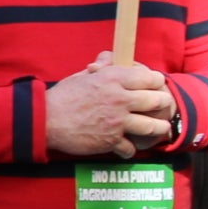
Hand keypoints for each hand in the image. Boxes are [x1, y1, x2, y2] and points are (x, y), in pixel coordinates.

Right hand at [44, 52, 175, 158]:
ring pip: (153, 126)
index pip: (151, 78)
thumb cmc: (61, 97)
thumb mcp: (82, 76)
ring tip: (155, 129)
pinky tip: (125, 146)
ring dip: (156, 128)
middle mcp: (120, 99)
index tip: (154, 87)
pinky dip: (129, 149)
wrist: (44, 120)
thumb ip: (102, 69)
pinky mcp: (111, 141)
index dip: (156, 82)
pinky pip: (132, 147)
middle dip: (163, 104)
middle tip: (160, 108)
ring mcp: (117, 121)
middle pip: (158, 101)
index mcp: (113, 79)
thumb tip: (109, 59)